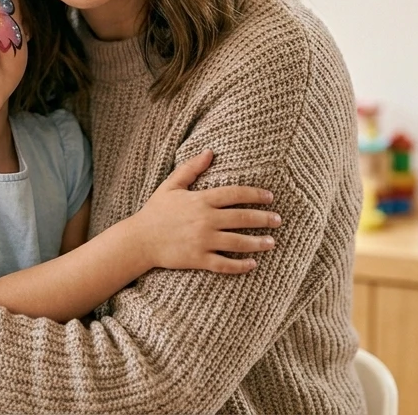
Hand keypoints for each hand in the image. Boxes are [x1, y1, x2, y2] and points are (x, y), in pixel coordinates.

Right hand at [127, 149, 279, 273]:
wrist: (139, 240)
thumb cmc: (155, 211)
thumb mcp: (171, 185)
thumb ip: (192, 168)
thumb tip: (210, 152)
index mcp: (201, 200)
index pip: (235, 194)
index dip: (255, 194)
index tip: (270, 197)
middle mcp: (205, 220)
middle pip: (242, 218)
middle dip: (264, 219)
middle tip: (278, 220)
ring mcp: (202, 241)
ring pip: (237, 242)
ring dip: (258, 243)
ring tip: (271, 243)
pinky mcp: (198, 259)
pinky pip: (224, 264)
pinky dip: (240, 266)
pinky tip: (252, 264)